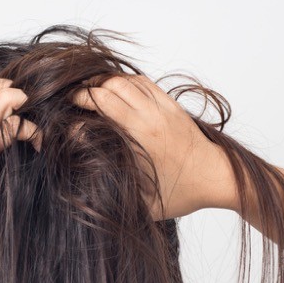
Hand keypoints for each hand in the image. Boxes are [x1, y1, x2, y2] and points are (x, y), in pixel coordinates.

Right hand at [71, 74, 231, 218]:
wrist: (217, 178)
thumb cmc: (180, 194)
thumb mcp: (141, 201)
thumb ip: (110, 181)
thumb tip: (81, 160)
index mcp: (140, 140)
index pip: (100, 109)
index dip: (78, 109)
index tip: (66, 115)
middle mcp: (150, 119)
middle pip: (109, 88)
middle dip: (85, 90)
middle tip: (71, 99)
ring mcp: (162, 108)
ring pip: (125, 81)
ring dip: (104, 83)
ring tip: (89, 92)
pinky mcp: (172, 104)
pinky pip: (143, 82)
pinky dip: (124, 82)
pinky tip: (115, 90)